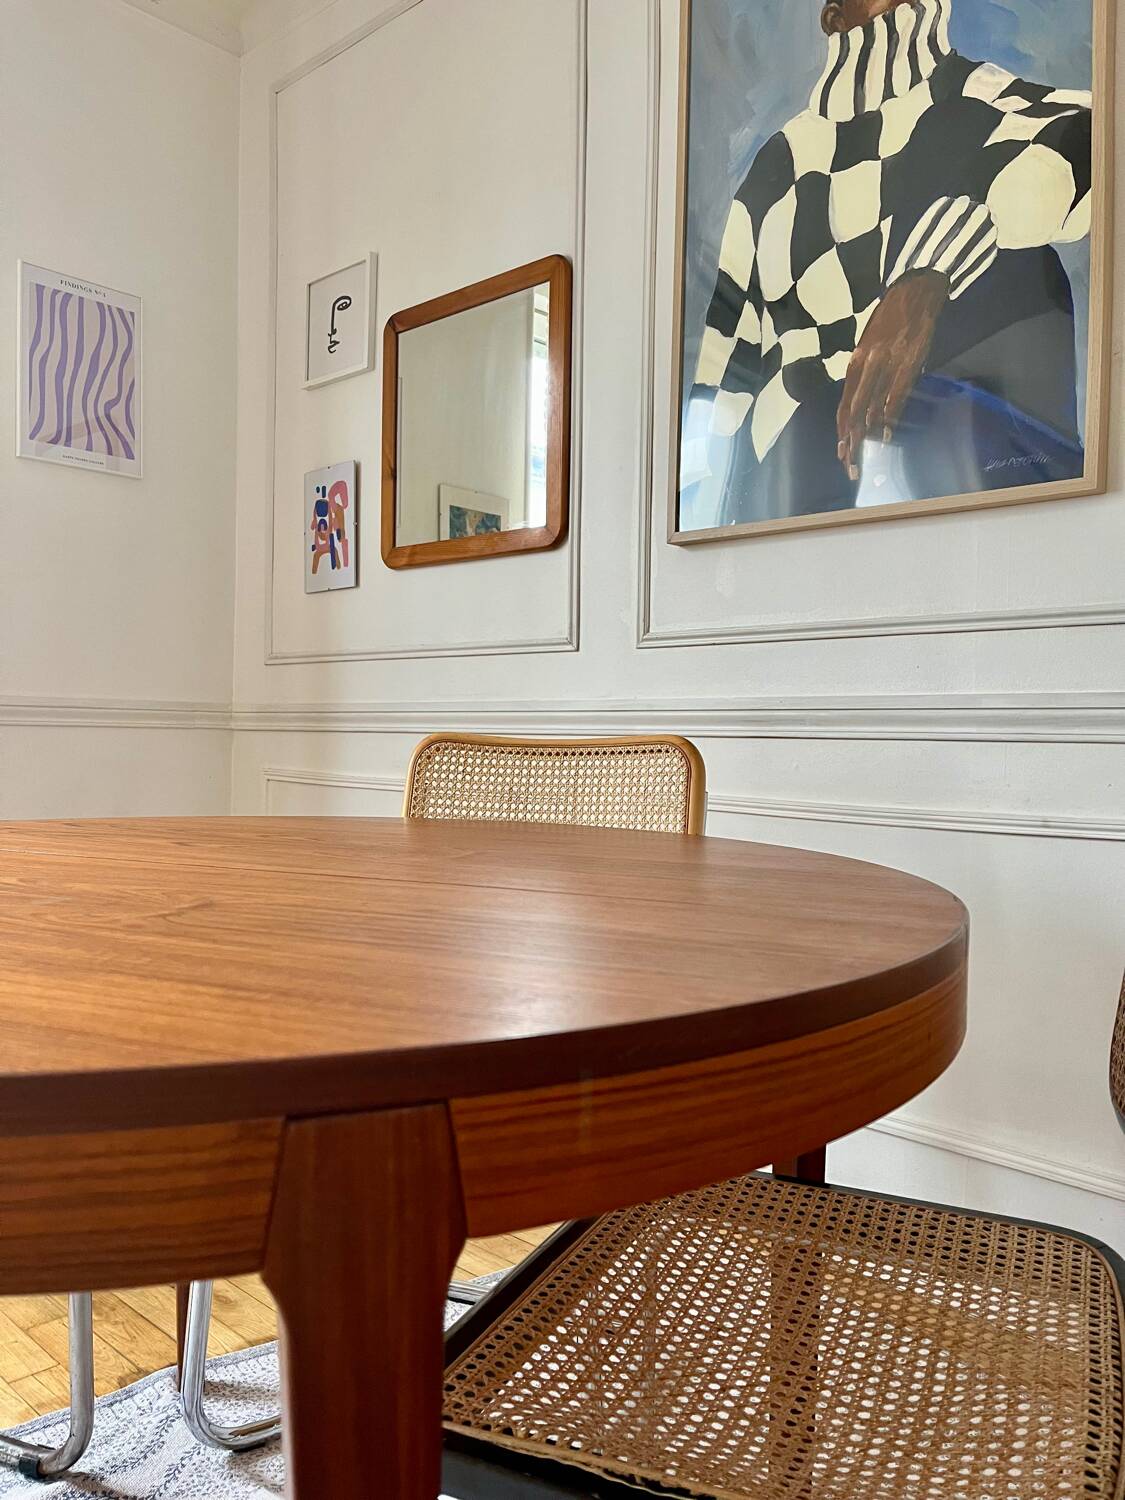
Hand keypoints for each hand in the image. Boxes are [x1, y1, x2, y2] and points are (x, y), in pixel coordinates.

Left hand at [836, 269, 949, 480]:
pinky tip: (885, 436)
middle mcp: (866, 367)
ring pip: (870, 409)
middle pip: (852, 413)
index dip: (841, 432)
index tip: (841, 453)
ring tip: (863, 459)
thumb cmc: (891, 320)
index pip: (843, 406)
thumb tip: (865, 403)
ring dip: (866, 437)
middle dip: (849, 443)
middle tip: (849, 466)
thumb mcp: (870, 348)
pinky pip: (895, 396)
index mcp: (855, 364)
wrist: (914, 291)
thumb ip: (866, 374)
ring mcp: (885, 366)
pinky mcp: (907, 363)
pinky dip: (889, 418)